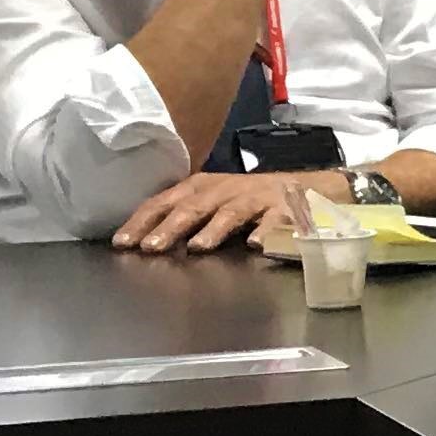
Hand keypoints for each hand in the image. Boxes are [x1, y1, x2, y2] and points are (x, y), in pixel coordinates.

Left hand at [116, 168, 329, 253]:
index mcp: (203, 187)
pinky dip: (266, 232)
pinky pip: (276, 221)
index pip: (164, 202)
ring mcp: (258, 198)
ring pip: (231, 212)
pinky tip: (256, 245)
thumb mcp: (216, 201)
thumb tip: (145, 239)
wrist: (313, 189)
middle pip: (193, 206)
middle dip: (170, 226)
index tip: (122, 243)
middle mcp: (227, 189)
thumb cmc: (255, 200)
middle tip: (150, 248)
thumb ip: (188, 215)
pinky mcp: (288, 209)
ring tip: (198, 247)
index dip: (143, 221)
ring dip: (214, 229)